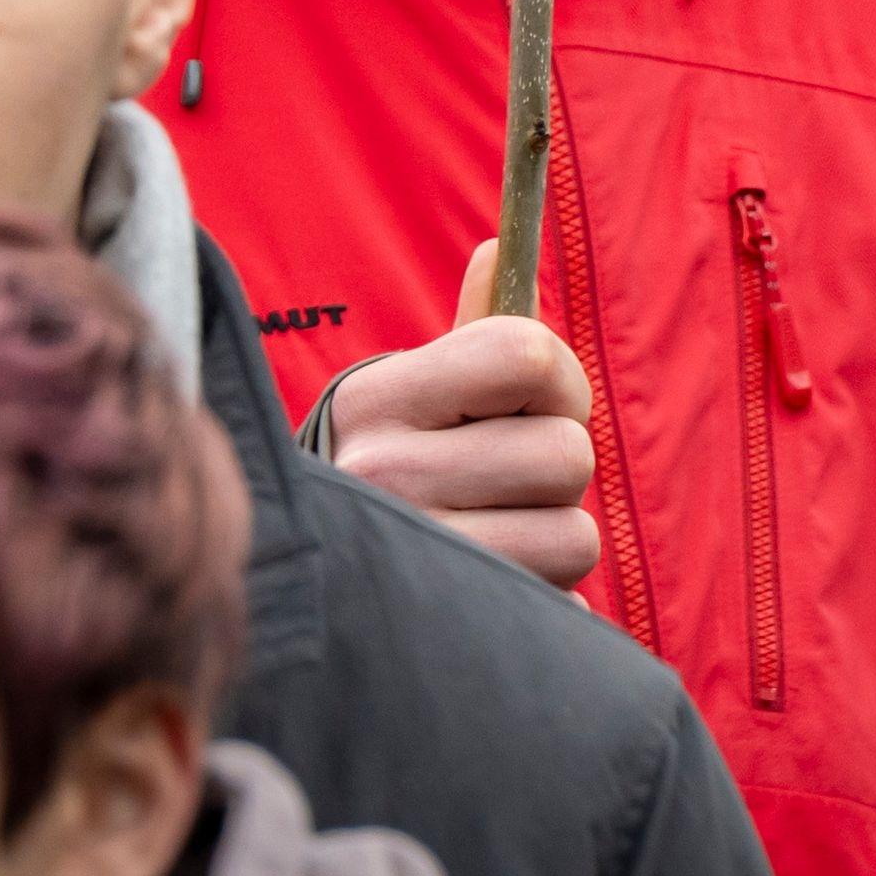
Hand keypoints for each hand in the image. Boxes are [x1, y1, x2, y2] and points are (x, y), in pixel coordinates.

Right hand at [319, 237, 598, 588]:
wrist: (301, 579)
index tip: (542, 403)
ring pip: (575, 536)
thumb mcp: (408, 398)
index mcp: (374, 398)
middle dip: (556, 468)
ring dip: (553, 537)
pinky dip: (546, 597)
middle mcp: (381, 475)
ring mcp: (411, 559)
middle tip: (510, 481)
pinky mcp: (447, 631)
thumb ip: (469, 333)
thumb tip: (500, 245)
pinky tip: (493, 587)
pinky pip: (562, 604)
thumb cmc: (388, 471)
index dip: (561, 380)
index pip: (525, 355)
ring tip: (497, 535)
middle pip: (567, 454)